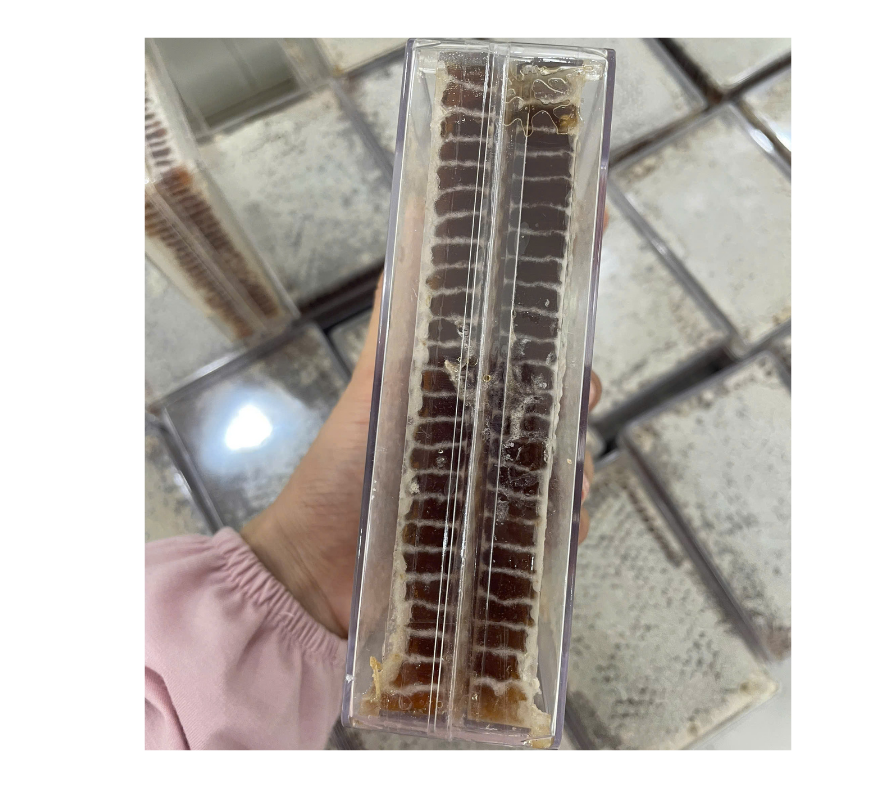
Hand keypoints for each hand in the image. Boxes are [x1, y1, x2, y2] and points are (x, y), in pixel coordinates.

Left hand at [243, 277, 602, 637]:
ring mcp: (490, 500)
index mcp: (457, 406)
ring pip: (556, 478)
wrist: (313, 568)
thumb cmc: (336, 474)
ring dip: (578, 474)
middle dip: (576, 411)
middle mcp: (481, 449)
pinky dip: (566, 533)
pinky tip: (568, 529)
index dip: (555, 355)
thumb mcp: (368, 395)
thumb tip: (397, 259)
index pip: (520, 371)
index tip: (578, 342)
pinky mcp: (494, 551)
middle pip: (548, 422)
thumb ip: (388, 334)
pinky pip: (546, 538)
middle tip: (581, 410)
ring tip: (576, 481)